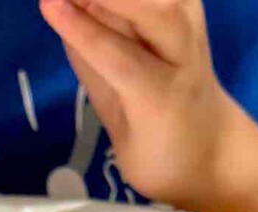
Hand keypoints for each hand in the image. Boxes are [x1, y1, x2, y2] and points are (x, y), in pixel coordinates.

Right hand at [40, 0, 238, 208]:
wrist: (211, 146)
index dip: (81, 29)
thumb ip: (95, 76)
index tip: (46, 3)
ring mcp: (193, 22)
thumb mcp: (120, 133)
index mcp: (164, 98)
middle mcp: (185, 54)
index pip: (117, 56)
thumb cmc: (159, 150)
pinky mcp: (191, 4)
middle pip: (146, 8)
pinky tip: (96, 1)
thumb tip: (64, 20)